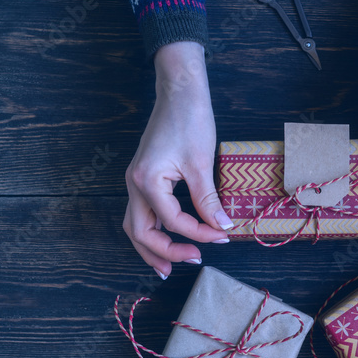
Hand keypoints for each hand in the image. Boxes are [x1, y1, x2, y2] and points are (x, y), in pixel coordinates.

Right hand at [123, 42, 231, 277]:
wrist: (179, 91)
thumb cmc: (189, 119)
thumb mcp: (201, 163)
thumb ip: (208, 200)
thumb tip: (222, 227)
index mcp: (146, 181)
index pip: (173, 221)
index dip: (199, 234)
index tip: (223, 236)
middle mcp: (134, 184)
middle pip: (139, 232)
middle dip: (161, 253)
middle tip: (186, 266)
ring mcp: (136, 180)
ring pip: (136, 224)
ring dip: (151, 246)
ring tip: (168, 265)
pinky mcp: (143, 177)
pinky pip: (143, 211)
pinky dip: (154, 228)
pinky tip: (168, 236)